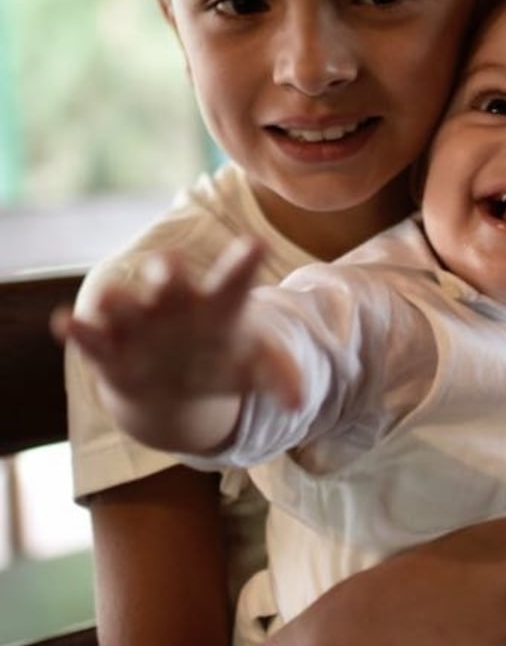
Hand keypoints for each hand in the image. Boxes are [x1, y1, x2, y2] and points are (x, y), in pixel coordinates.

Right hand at [53, 239, 300, 451]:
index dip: (243, 264)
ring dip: (117, 301)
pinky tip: (66, 323)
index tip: (256, 245)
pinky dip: (80, 332)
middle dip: (167, 272)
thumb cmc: (220, 364)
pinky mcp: (110, 350)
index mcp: (217, 304)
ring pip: (124, 304)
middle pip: (170, 281)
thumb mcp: (253, 369)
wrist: (175, 386)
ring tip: (111, 300)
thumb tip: (299, 400)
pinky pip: (93, 339)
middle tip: (169, 265)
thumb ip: (276, 376)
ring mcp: (139, 323)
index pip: (234, 281)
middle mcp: (174, 303)